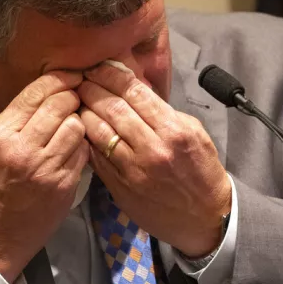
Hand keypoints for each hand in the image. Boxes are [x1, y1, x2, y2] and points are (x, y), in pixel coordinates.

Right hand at [0, 71, 89, 282]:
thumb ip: (15, 120)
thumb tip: (47, 93)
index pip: (36, 94)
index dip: (58, 78)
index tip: (70, 75)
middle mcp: (23, 149)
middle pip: (61, 104)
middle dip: (72, 96)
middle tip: (75, 97)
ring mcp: (47, 168)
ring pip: (77, 126)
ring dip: (78, 121)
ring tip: (72, 125)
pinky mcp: (65, 185)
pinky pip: (83, 152)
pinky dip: (82, 145)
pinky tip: (74, 147)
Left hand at [78, 64, 231, 257]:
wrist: (205, 216)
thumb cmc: (202, 170)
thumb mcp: (194, 132)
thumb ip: (165, 112)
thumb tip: (135, 92)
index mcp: (174, 130)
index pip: (135, 93)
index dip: (112, 75)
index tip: (99, 67)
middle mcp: (153, 149)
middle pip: (112, 109)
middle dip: (92, 89)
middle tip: (81, 79)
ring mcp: (134, 171)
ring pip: (98, 132)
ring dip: (84, 112)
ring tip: (77, 101)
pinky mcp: (121, 188)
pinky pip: (96, 158)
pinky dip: (86, 139)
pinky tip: (81, 128)